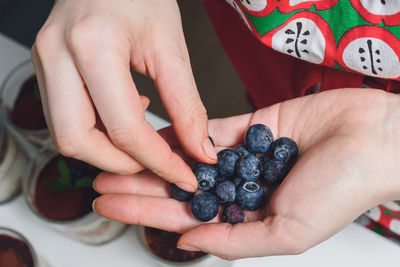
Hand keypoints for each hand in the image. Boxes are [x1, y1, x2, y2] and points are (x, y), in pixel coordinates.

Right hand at [31, 0, 215, 191]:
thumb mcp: (171, 47)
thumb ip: (187, 104)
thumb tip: (199, 149)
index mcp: (93, 45)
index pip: (124, 128)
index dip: (158, 161)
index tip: (183, 175)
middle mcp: (57, 55)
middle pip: (78, 142)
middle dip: (121, 164)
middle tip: (156, 161)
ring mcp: (44, 62)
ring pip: (65, 136)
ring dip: (106, 150)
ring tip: (141, 131)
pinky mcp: (45, 69)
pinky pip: (65, 118)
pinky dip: (97, 131)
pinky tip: (123, 113)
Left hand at [93, 89, 399, 259]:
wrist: (370, 139)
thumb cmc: (340, 192)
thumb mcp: (288, 233)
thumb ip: (235, 240)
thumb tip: (188, 243)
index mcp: (246, 217)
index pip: (184, 217)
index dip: (145, 212)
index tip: (111, 205)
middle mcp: (239, 188)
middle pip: (177, 188)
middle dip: (138, 186)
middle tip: (99, 182)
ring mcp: (241, 156)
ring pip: (187, 158)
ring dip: (153, 157)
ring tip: (115, 157)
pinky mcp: (247, 127)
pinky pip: (207, 130)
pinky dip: (180, 132)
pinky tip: (152, 134)